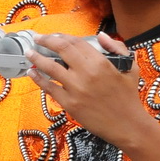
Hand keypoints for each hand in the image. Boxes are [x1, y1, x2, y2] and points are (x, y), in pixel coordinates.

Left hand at [27, 32, 149, 147]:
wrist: (128, 125)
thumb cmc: (129, 96)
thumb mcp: (130, 67)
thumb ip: (116, 48)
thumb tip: (101, 35)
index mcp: (100, 62)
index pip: (75, 43)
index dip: (61, 36)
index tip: (53, 35)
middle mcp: (86, 73)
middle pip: (60, 50)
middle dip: (45, 41)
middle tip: (37, 38)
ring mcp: (76, 89)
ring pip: (50, 67)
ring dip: (36, 58)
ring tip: (29, 53)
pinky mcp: (69, 104)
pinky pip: (49, 88)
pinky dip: (38, 79)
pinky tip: (32, 72)